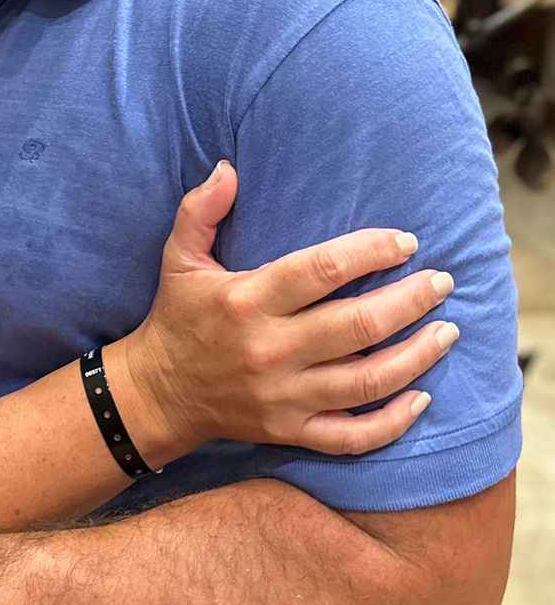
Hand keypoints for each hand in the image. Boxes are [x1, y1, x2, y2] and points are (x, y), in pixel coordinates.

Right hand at [120, 161, 456, 456]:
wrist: (157, 393)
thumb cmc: (178, 317)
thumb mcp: (178, 258)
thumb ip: (200, 209)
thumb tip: (228, 168)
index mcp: (247, 301)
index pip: (321, 270)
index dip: (371, 252)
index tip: (405, 242)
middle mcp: (270, 350)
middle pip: (358, 325)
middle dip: (411, 301)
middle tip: (441, 282)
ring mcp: (283, 397)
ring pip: (367, 381)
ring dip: (416, 356)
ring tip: (446, 331)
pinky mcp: (290, 432)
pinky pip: (353, 436)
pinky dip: (394, 422)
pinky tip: (422, 396)